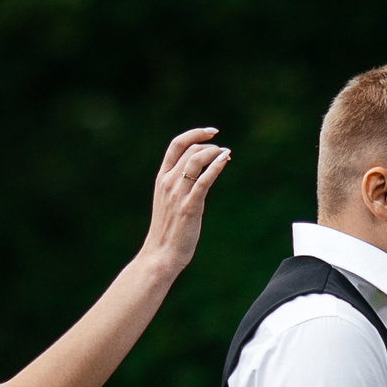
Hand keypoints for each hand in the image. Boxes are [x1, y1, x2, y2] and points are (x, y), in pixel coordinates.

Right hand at [140, 127, 231, 271]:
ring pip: (196, 160)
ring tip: (226, 155)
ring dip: (214, 153)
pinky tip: (225, 160)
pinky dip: (216, 166)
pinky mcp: (190, 206)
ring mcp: (178, 194)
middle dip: (210, 146)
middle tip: (223, 151)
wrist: (161, 254)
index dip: (195, 134)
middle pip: (190, 150)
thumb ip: (179, 186)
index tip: (211, 132)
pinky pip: (204, 180)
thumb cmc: (168, 231)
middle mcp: (168, 182)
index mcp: (162, 179)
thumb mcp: (170, 202)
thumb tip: (198, 174)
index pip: (176, 145)